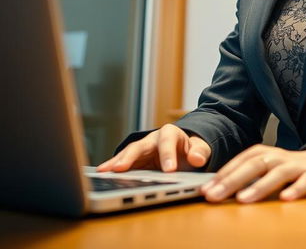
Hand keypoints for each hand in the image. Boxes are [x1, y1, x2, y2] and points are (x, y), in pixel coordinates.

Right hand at [96, 124, 210, 172]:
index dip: (167, 155)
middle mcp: (153, 139)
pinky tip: (102, 174)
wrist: (186, 151)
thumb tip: (197, 158)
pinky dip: (112, 169)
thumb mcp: (201, 148)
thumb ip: (200, 152)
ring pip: (127, 154)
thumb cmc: (192, 149)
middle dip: (130, 157)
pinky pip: (123, 164)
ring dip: (115, 163)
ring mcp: (142, 150)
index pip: (167, 142)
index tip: (169, 170)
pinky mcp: (135, 161)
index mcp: (170, 133)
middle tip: (120, 169)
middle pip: (140, 146)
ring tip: (103, 172)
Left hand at [200, 144, 305, 202]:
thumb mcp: (268, 169)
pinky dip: (296, 189)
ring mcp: (297, 165)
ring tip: (243, 200)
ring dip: (260, 186)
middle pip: (254, 165)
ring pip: (277, 173)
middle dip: (233, 180)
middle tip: (214, 196)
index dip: (222, 175)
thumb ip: (247, 177)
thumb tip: (217, 189)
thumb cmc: (291, 168)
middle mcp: (279, 157)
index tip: (204, 190)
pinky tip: (286, 199)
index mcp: (265, 154)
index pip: (240, 162)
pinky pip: (305, 182)